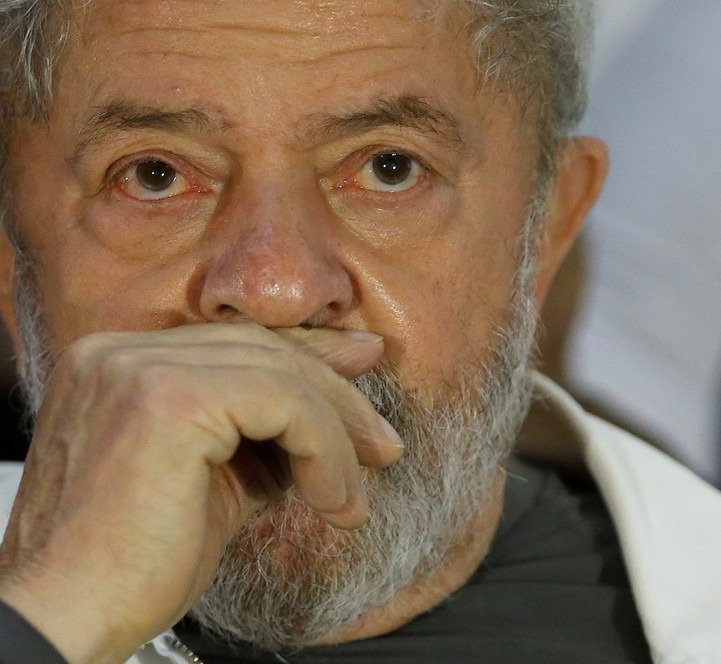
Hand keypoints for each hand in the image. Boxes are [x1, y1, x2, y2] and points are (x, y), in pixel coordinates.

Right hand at [0, 323, 402, 662]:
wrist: (69, 621)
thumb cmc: (131, 566)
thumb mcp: (217, 482)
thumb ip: (266, 436)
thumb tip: (335, 407)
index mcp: (119, 364)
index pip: (236, 343)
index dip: (309, 354)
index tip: (362, 365)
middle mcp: (120, 352)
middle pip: (262, 348)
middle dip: (336, 393)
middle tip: (382, 443)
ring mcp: (139, 369)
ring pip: (281, 374)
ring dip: (337, 435)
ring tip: (355, 496)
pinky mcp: (169, 400)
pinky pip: (283, 403)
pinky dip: (324, 450)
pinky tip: (334, 501)